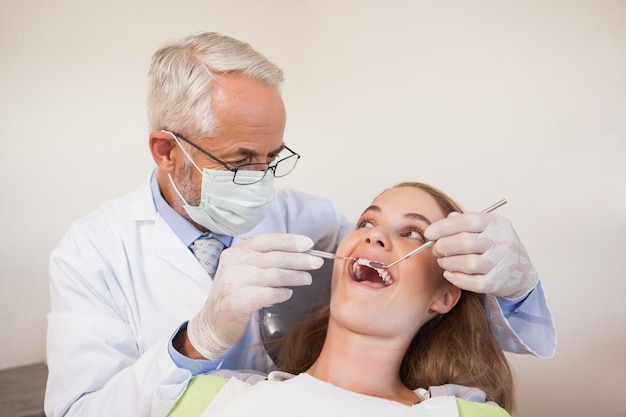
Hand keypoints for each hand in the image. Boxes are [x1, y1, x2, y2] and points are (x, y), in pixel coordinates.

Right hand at [187, 233, 322, 359]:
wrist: (211, 324)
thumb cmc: (234, 295)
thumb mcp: (242, 270)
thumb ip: (262, 260)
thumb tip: (297, 253)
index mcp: (235, 253)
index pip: (266, 241)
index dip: (289, 241)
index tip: (308, 244)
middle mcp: (233, 264)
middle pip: (274, 257)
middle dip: (300, 259)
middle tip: (316, 263)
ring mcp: (233, 283)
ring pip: (274, 275)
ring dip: (295, 276)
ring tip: (307, 279)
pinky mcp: (237, 302)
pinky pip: (268, 294)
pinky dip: (282, 293)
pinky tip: (288, 294)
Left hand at [424, 212, 537, 298]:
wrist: (522, 272)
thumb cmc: (496, 246)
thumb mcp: (486, 228)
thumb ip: (464, 222)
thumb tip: (443, 222)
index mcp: (497, 224)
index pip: (468, 221)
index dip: (444, 227)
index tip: (429, 233)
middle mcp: (502, 242)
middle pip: (465, 242)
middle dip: (443, 246)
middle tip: (436, 249)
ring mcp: (502, 263)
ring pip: (468, 264)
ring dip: (448, 263)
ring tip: (442, 261)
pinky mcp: (498, 283)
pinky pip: (473, 283)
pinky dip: (456, 278)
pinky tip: (449, 274)